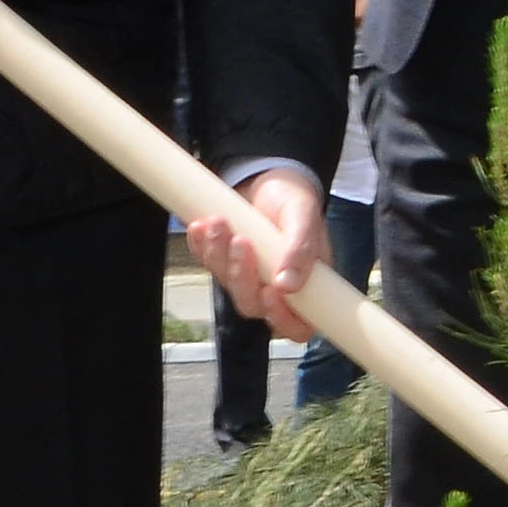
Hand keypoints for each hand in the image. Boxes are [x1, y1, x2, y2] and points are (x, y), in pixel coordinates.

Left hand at [189, 167, 326, 341]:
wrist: (270, 180)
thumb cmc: (294, 200)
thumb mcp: (304, 216)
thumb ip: (301, 249)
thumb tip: (288, 285)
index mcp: (306, 286)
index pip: (298, 326)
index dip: (282, 318)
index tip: (269, 292)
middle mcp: (276, 290)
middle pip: (253, 306)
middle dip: (241, 275)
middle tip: (240, 240)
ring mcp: (248, 279)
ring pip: (228, 285)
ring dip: (219, 255)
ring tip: (219, 221)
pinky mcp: (224, 264)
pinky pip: (208, 265)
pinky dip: (201, 246)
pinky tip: (201, 225)